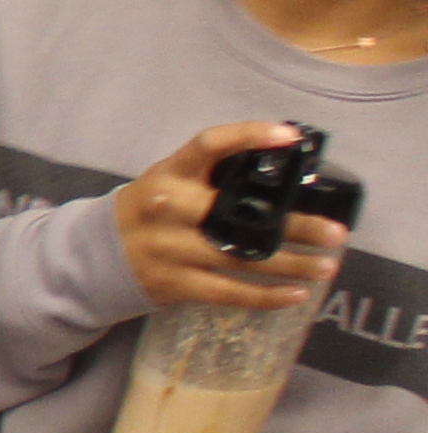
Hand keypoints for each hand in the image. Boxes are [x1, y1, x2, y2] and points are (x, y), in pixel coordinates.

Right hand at [115, 122, 347, 316]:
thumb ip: (213, 178)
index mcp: (169, 173)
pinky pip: (228, 293)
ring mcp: (170, 248)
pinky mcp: (174, 283)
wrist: (95, 255)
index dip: (248, 136)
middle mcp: (168, 208)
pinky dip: (265, 297)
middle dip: (294, 226)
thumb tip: (285, 177)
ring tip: (327, 265)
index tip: (289, 138)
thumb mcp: (170, 183)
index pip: (209, 145)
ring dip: (291, 265)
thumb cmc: (150, 212)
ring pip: (241, 259)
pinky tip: (296, 295)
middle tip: (336, 232)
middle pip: (239, 215)